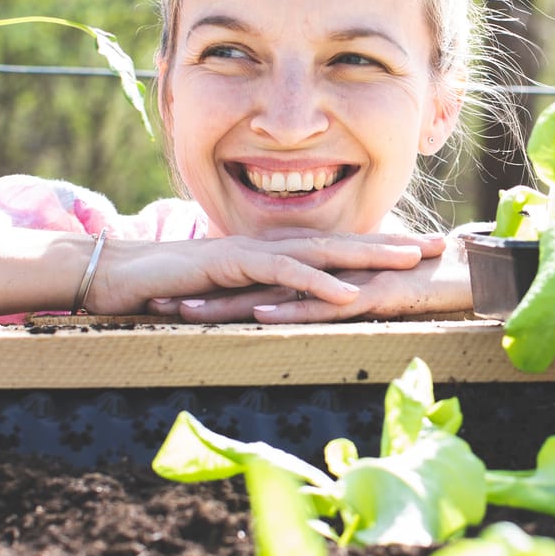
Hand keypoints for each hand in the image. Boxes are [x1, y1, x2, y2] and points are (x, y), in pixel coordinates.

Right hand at [85, 231, 444, 315]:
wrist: (113, 274)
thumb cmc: (168, 288)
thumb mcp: (227, 296)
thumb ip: (260, 298)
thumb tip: (288, 313)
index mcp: (274, 251)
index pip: (337, 248)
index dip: (381, 247)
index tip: (425, 251)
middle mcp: (269, 245)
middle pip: (342, 242)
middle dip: (393, 243)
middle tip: (441, 247)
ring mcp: (251, 251)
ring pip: (320, 251)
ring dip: (368, 256)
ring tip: (411, 263)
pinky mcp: (229, 264)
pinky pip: (280, 273)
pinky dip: (315, 283)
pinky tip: (347, 293)